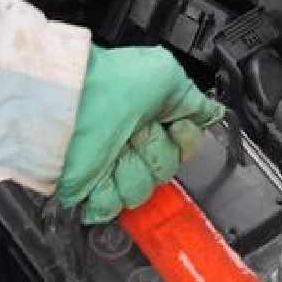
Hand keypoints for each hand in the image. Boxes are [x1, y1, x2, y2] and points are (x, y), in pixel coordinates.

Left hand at [58, 45, 223, 223]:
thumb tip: (212, 112)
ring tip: (113, 153)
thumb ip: (193, 99)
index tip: (175, 127)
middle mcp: (134, 143)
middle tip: (136, 134)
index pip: (186, 146)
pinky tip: (99, 175)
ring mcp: (112, 166)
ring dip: (130, 173)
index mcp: (153, 118)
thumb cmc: (109, 83)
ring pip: (142, 191)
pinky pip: (112, 207)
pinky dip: (106, 195)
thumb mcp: (164, 75)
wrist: (68, 104)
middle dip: (154, 155)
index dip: (184, 141)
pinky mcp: (90, 188)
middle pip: (166, 172)